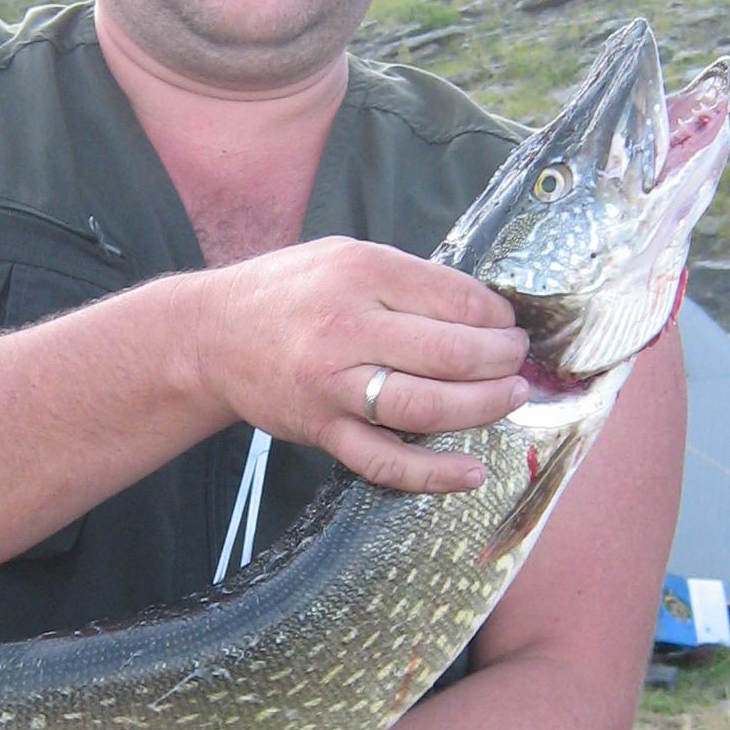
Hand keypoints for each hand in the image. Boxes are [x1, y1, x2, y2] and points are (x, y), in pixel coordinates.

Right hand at [191, 237, 527, 494]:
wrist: (210, 337)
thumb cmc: (285, 292)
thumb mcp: (342, 255)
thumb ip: (405, 278)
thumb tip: (478, 308)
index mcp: (361, 274)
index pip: (456, 298)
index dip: (497, 315)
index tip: (508, 323)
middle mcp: (348, 329)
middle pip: (452, 353)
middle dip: (502, 360)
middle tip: (519, 361)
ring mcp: (334, 386)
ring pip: (428, 407)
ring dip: (483, 407)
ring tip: (510, 398)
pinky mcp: (322, 430)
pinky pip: (385, 462)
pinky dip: (433, 474)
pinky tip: (471, 472)